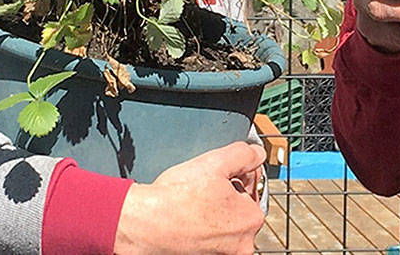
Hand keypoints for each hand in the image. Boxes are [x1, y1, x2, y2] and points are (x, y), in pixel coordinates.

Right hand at [114, 142, 265, 254]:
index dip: (235, 177)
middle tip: (203, 188)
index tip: (219, 175)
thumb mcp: (216, 162)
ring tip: (192, 203)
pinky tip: (186, 217)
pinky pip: (208, 239)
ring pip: (223, 226)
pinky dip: (200, 228)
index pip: (252, 190)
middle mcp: (241, 245)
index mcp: (250, 220)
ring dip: (213, 213)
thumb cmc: (176, 198)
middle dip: (225, 197)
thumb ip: (244, 154)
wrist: (143, 224)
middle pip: (239, 211)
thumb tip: (256, 154)